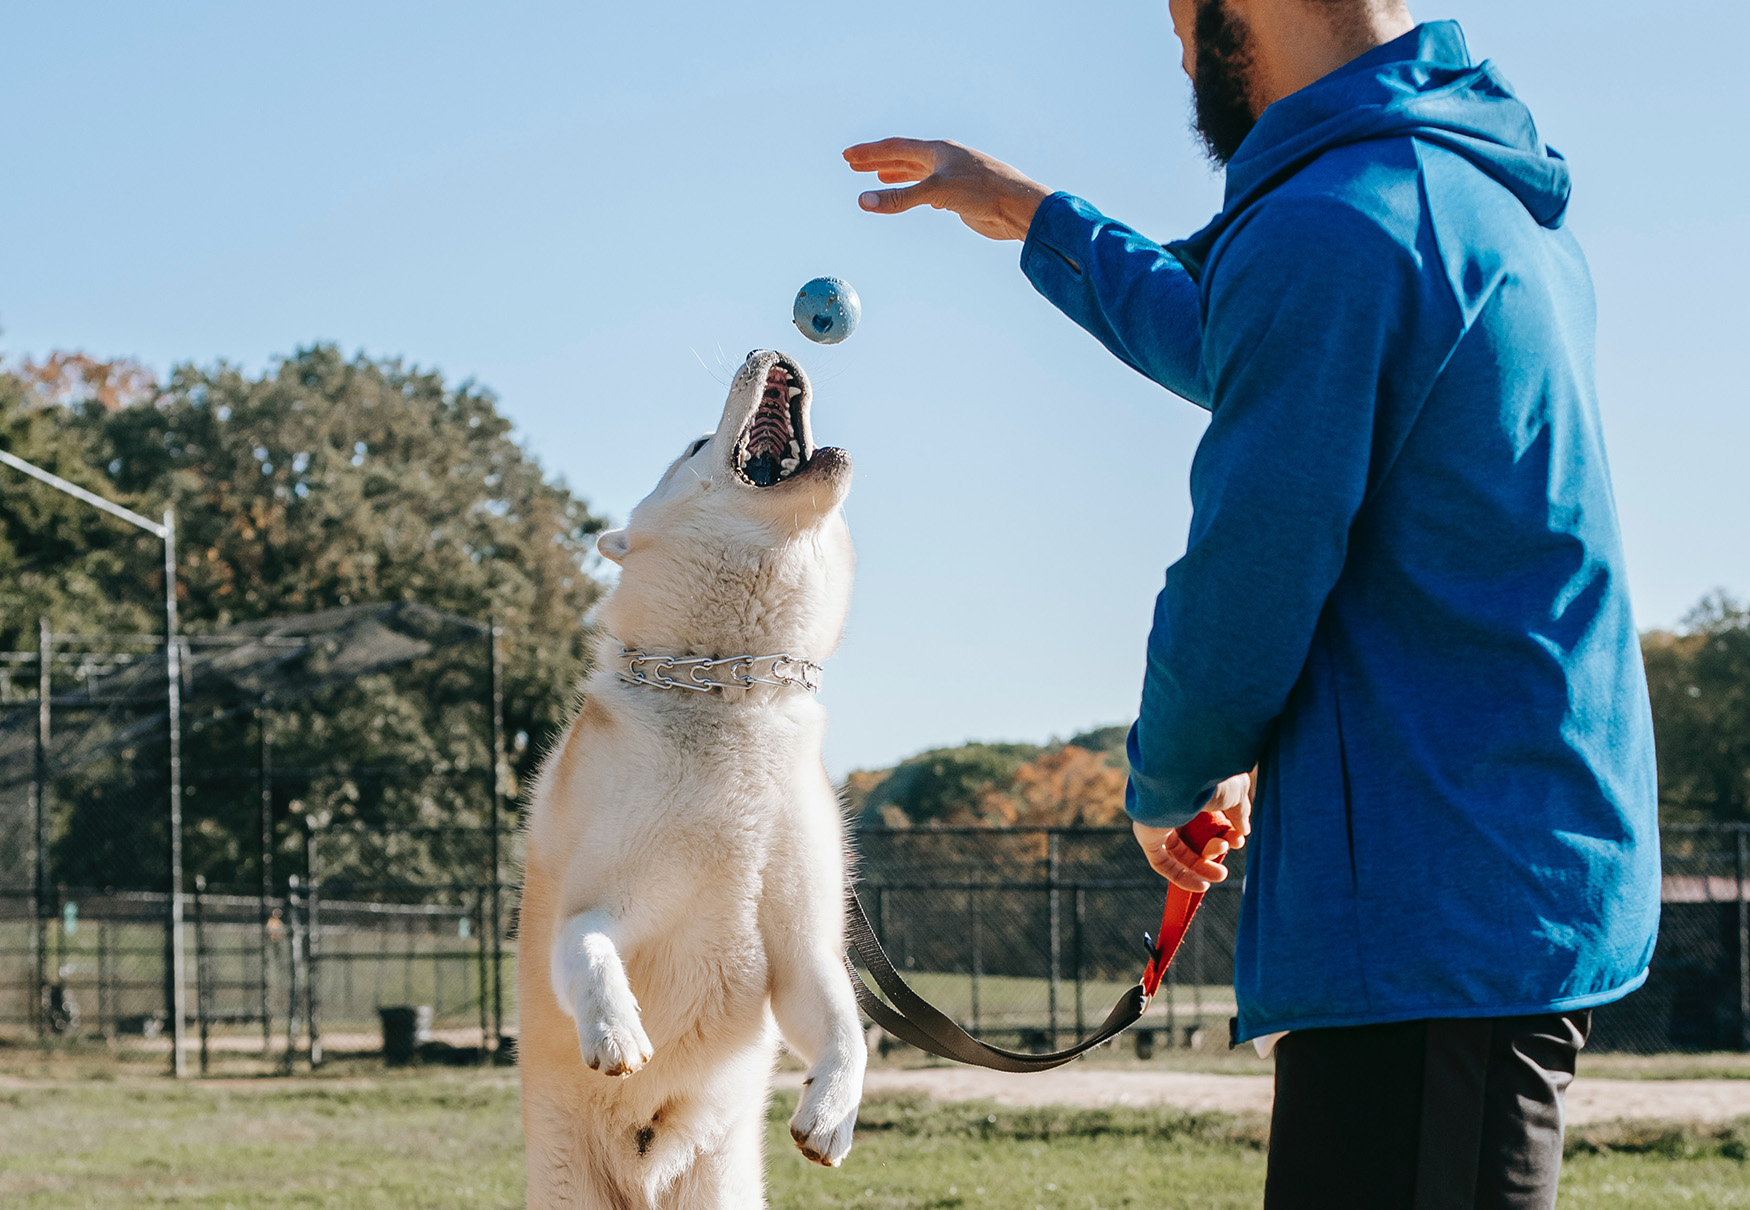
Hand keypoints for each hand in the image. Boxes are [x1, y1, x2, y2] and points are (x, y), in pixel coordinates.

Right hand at [842, 138, 1051, 240]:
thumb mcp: (936, 192)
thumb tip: (863, 202)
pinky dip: (913, 189)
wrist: (1017, 207)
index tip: (847, 155)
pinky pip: (928, 189)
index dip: (869, 152)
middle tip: (852, 163)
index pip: (895, 147)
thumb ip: (899, 198)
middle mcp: (944, 159)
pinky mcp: (960, 195)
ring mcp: (952, 176)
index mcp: (937, 150)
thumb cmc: (982, 192)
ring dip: (894, 173)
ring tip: (875, 176)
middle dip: (876, 160)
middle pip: (902, 156)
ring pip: (916, 172)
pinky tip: (909, 194)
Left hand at [1131, 773, 1253, 891]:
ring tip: (1221, 876)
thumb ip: (1239, 812)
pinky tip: (1202, 885)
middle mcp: (1174, 801)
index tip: (1239, 840)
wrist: (1183, 771)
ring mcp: (1158, 817)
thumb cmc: (1210, 777)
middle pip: (1194, 835)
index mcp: (1194, 787)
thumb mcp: (1235, 793)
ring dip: (1200, 867)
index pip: (1208, 817)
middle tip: (1230, 854)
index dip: (1226, 833)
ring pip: (1178, 850)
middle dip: (1215, 850)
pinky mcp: (1146, 833)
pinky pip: (1160, 861)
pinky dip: (1180, 875)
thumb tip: (1241, 830)